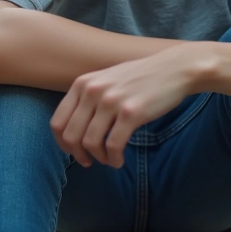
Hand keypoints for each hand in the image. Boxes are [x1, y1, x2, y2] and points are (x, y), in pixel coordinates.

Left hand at [51, 44, 200, 168]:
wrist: (172, 69)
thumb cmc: (139, 78)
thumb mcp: (105, 80)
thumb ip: (87, 98)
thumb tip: (73, 130)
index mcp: (82, 84)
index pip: (57, 122)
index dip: (62, 143)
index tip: (73, 151)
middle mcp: (92, 91)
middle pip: (71, 136)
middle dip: (78, 155)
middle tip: (89, 162)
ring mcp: (111, 101)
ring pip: (90, 143)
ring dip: (98, 158)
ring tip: (109, 160)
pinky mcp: (131, 113)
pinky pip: (113, 145)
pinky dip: (114, 158)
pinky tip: (119, 160)